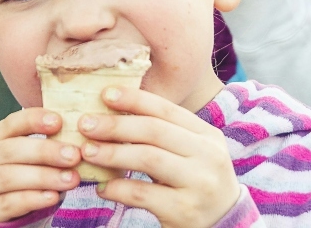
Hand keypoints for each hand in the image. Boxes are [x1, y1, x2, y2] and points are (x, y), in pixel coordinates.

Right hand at [0, 109, 80, 222]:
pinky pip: (8, 203)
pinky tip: (53, 196)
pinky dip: (33, 198)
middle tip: (74, 155)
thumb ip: (36, 145)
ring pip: (8, 177)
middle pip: (10, 150)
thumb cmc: (9, 177)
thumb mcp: (15, 157)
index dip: (33, 120)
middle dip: (44, 151)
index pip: (9, 124)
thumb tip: (73, 135)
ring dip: (44, 176)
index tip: (58, 121)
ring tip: (71, 179)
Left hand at [77, 88, 239, 227]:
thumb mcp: (192, 153)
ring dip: (113, 153)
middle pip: (155, 131)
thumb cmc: (196, 183)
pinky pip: (142, 194)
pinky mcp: (185, 211)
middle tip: (86, 124)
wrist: (225, 225)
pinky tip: (102, 187)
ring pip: (148, 159)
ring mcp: (199, 184)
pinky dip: (117, 188)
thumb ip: (164, 134)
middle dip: (116, 125)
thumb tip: (113, 112)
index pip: (167, 110)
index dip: (134, 99)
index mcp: (208, 135)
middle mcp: (208, 156)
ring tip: (88, 152)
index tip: (105, 94)